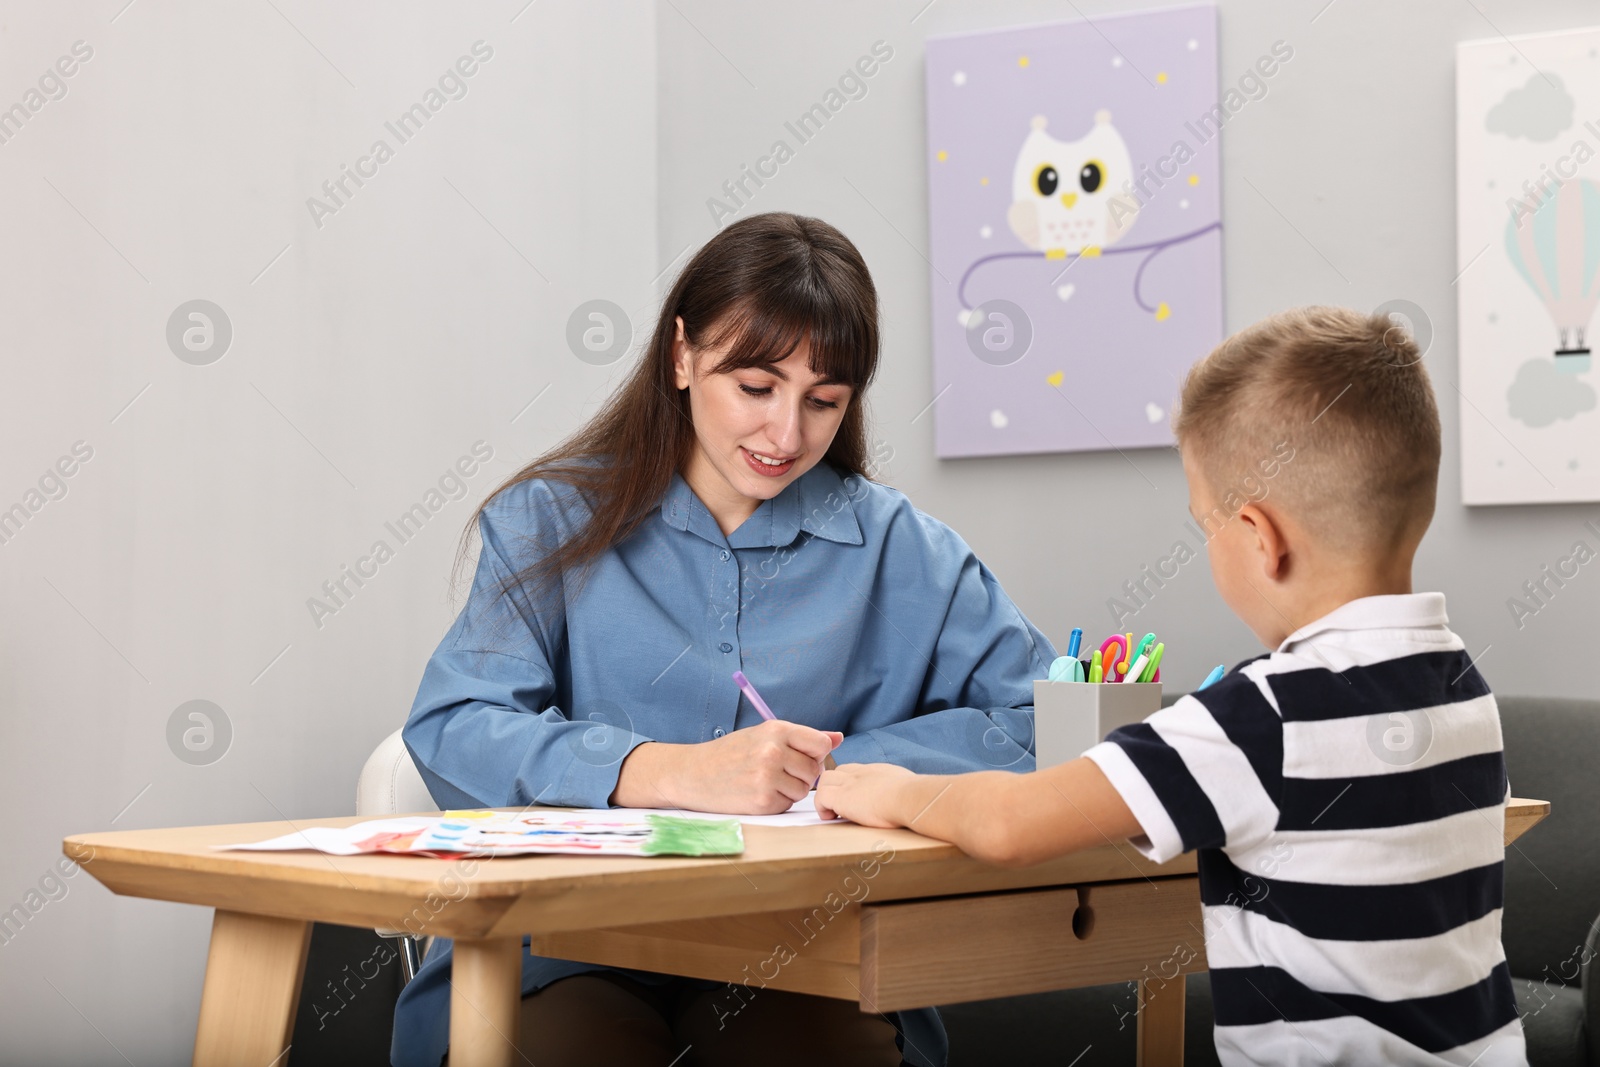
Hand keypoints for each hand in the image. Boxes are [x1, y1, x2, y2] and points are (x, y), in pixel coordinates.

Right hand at [612, 720, 841, 814]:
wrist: (694, 774)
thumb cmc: (732, 753)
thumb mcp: (764, 735)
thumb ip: (802, 738)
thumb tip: (837, 738)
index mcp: (776, 729)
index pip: (821, 744)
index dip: (815, 754)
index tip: (801, 756)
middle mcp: (773, 751)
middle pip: (814, 769)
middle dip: (801, 774)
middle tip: (777, 771)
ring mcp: (767, 777)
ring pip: (803, 789)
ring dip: (790, 789)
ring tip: (766, 781)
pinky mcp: (762, 801)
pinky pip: (787, 804)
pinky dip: (777, 802)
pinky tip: (757, 792)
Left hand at [815, 762, 915, 826]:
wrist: (909, 797)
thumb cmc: (914, 796)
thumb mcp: (906, 785)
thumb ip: (899, 788)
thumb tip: (908, 797)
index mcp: (875, 771)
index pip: (852, 769)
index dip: (846, 782)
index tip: (850, 797)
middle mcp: (860, 773)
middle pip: (835, 772)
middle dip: (832, 788)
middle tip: (837, 806)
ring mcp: (849, 784)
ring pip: (824, 781)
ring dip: (825, 797)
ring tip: (834, 814)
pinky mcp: (841, 797)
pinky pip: (820, 798)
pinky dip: (823, 809)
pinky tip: (834, 819)